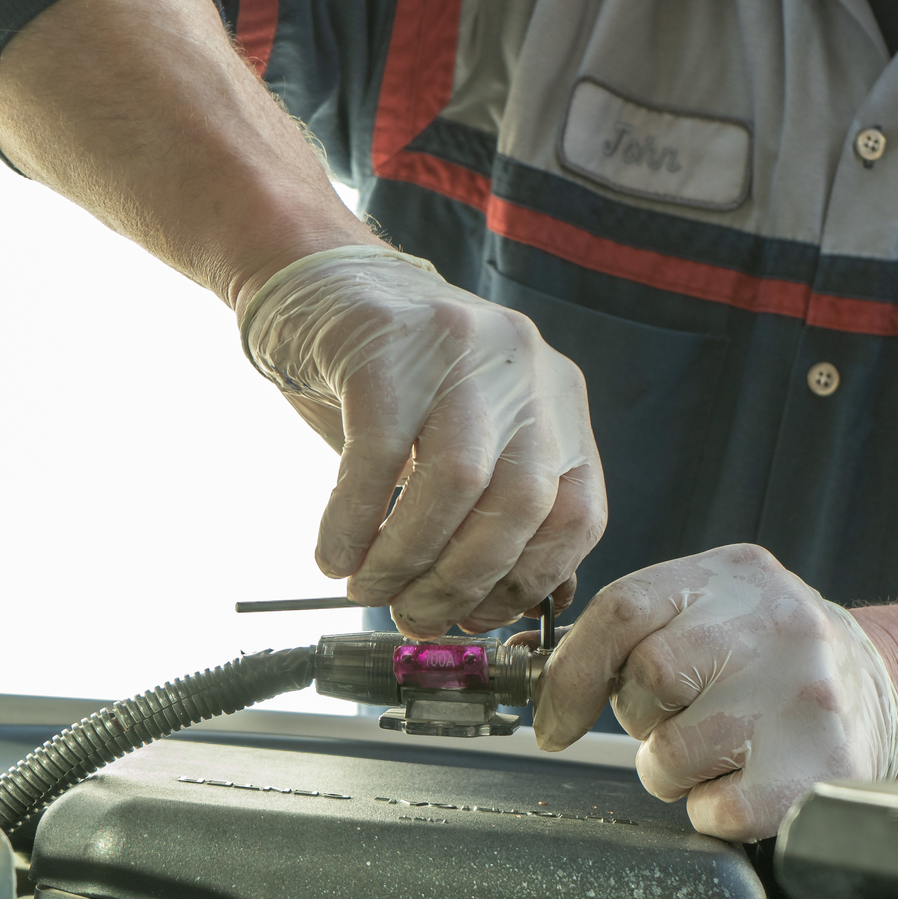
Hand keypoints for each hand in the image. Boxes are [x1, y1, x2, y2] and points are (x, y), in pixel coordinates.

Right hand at [241, 246, 606, 635]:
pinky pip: (377, 456)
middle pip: (519, 504)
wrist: (318, 280)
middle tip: (413, 617)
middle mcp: (525, 370)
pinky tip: (333, 554)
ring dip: (406, 558)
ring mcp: (461, 351)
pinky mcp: (388, 347)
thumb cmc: (394, 382)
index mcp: (559, 402)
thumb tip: (495, 611)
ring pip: (455, 482)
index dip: (529, 583)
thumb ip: (490, 511)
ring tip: (367, 589)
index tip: (476, 618)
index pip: (578, 514)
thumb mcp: (463, 438)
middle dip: (462, 582)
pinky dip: (353, 522)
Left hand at [531, 544, 897, 840]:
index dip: (571, 672)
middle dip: (640, 716)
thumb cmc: (778, 657)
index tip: (555, 717)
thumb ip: (644, 623)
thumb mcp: (720, 605)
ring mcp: (802, 696)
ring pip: (670, 751)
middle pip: (647, 678)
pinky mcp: (818, 768)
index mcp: (736, 575)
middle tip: (677, 719)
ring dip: (673, 768)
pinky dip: (711, 807)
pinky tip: (744, 779)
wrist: (889, 689)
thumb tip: (546, 681)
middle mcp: (776, 624)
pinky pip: (713, 808)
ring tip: (715, 751)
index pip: (624, 608)